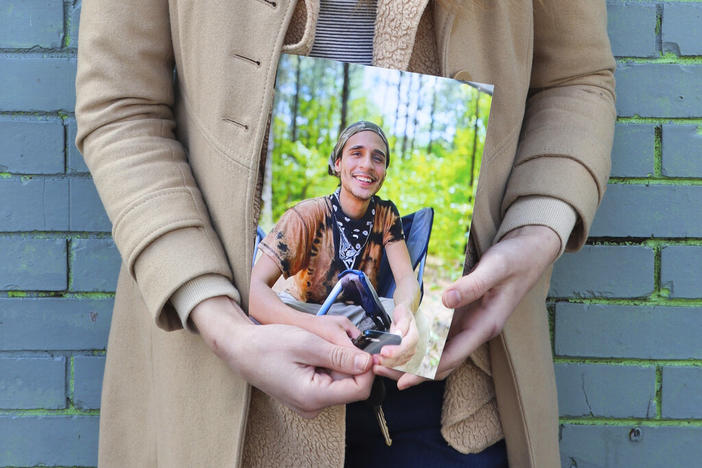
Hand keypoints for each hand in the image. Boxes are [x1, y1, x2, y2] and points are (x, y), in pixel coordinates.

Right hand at [192, 296, 373, 417]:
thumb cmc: (268, 344)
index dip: (368, 368)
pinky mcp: (305, 396)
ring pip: (340, 383)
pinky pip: (327, 382)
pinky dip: (328, 366)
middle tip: (340, 340)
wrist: (241, 349)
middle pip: (350, 387)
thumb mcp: (308, 343)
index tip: (369, 348)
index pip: (359, 389)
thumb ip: (340, 355)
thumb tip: (368, 363)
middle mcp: (312, 406)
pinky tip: (314, 353)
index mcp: (313, 396)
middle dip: (351, 363)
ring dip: (339, 363)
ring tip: (320, 345)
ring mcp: (308, 403)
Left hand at [374, 302, 417, 367]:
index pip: (406, 346)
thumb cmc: (403, 315)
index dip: (395, 351)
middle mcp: (412, 348)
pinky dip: (386, 369)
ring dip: (386, 367)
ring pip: (398, 365)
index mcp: (413, 336)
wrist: (404, 317)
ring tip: (374, 364)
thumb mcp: (402, 315)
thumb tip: (398, 334)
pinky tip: (377, 368)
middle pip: (400, 358)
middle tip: (375, 359)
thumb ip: (401, 325)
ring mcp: (408, 354)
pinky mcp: (402, 358)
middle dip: (387, 361)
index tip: (384, 352)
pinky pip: (396, 367)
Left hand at [395, 225, 559, 388]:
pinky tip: (400, 337)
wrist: (531, 251)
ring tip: (384, 360)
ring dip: (412, 356)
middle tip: (381, 370)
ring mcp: (469, 323)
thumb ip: (472, 285)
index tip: (401, 377)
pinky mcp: (463, 313)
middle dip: (412, 369)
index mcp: (485, 324)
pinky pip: (438, 333)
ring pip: (437, 349)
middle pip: (440, 360)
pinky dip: (419, 338)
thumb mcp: (496, 268)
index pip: (451, 356)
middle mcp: (476, 329)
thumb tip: (445, 300)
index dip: (424, 369)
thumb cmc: (516, 259)